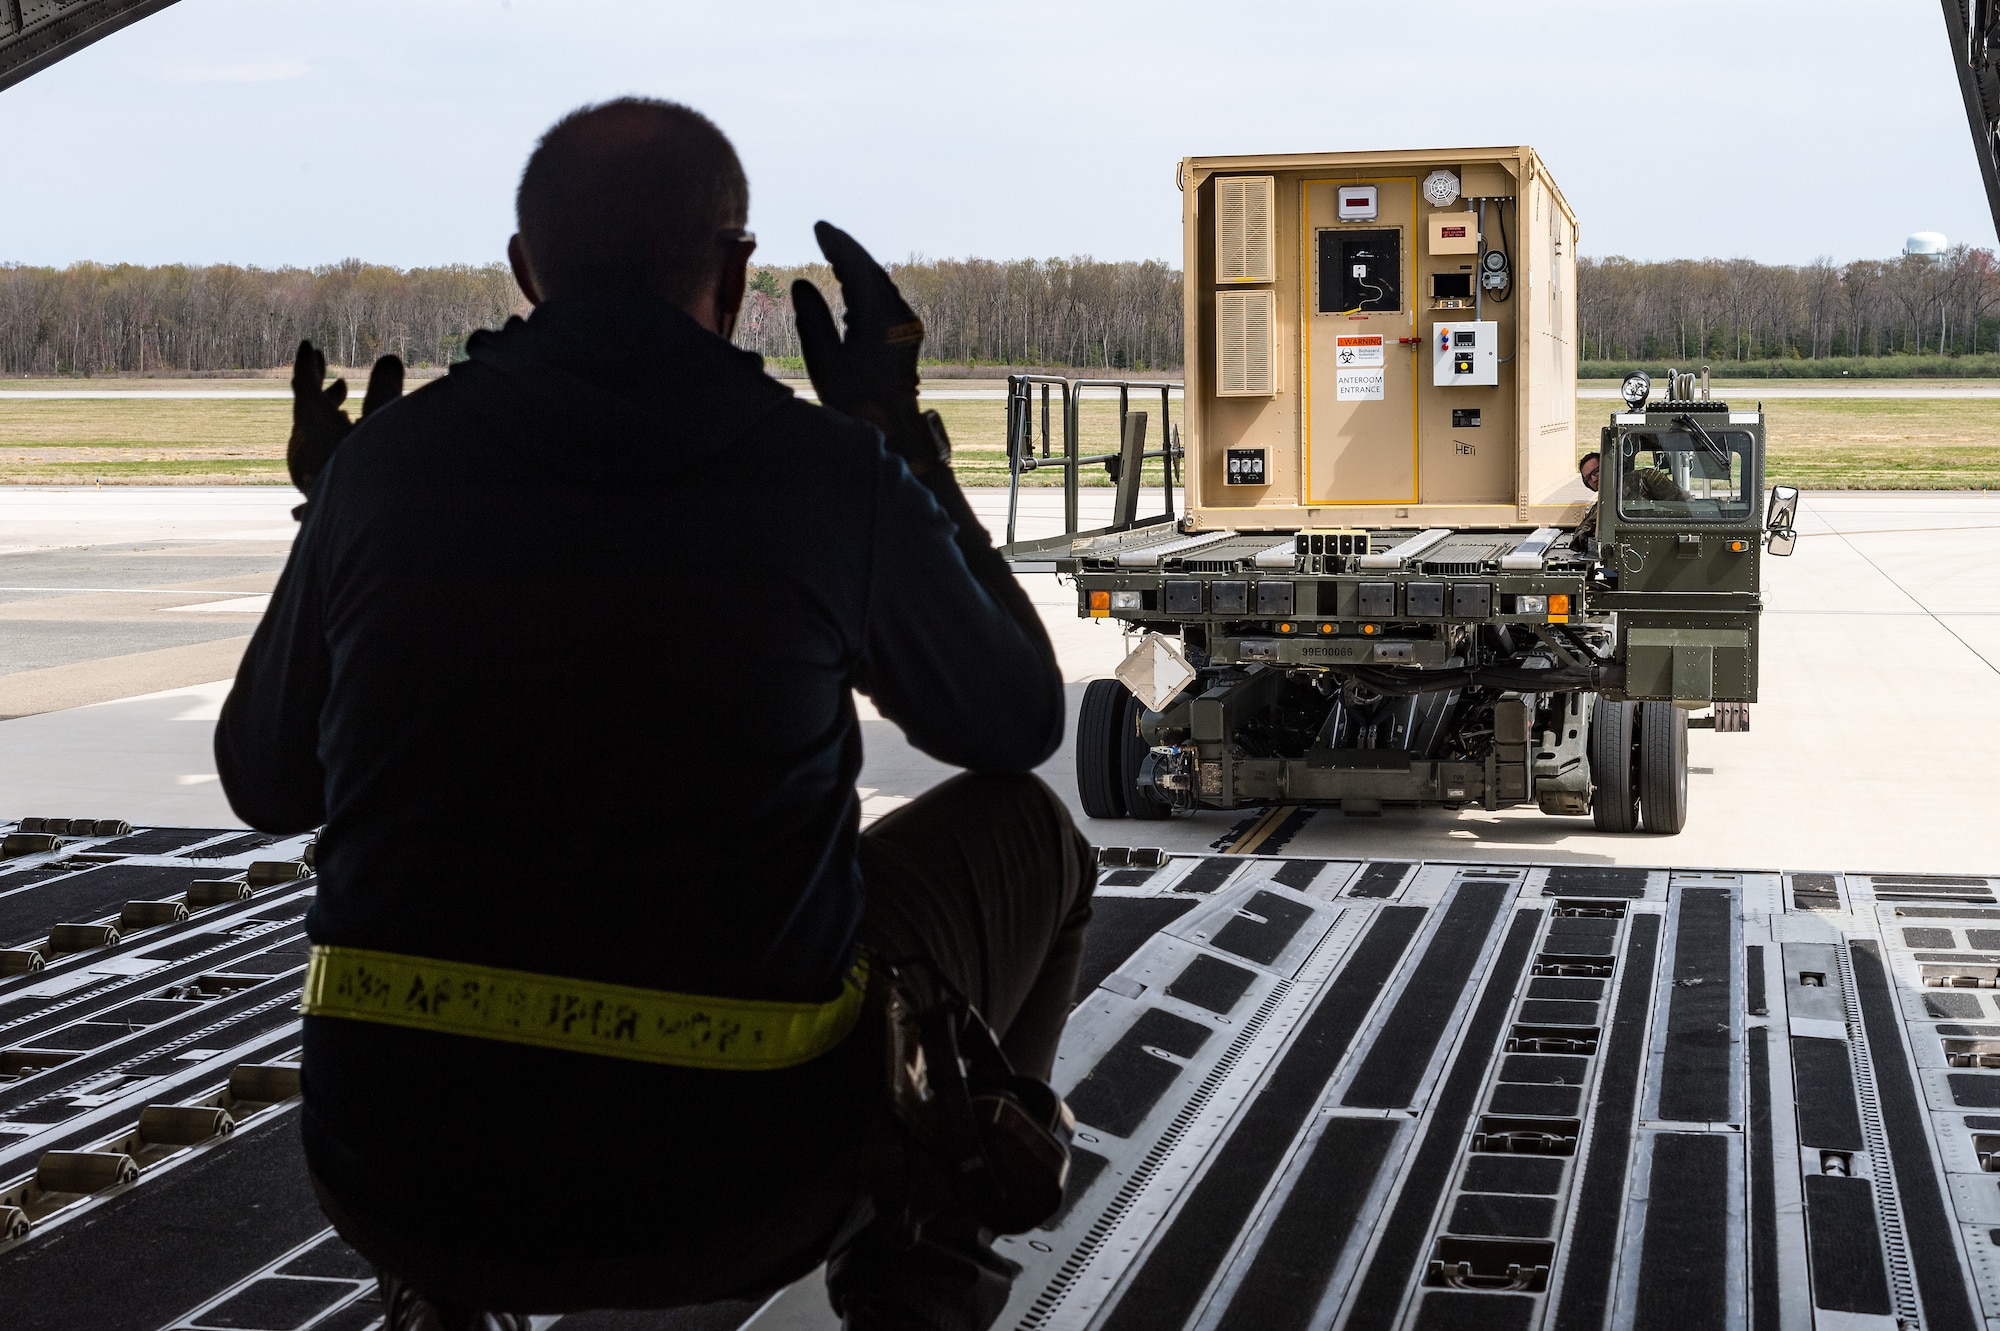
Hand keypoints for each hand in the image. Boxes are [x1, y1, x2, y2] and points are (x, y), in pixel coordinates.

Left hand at [287, 340, 403, 493]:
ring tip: (343, 401)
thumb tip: (389, 357)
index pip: (302, 387)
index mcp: (313, 429)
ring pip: (313, 433)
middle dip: (320, 388)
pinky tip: (346, 438)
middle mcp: (306, 449)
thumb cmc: (379, 476)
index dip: (306, 363)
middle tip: (331, 372)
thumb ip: (387, 390)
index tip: (308, 345)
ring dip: (327, 413)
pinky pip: (320, 454)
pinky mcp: (322, 489)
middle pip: (306, 410)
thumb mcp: (387, 426)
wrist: (374, 531)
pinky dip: (331, 439)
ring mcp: (310, 471)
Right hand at [791, 222, 943, 471]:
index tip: (819, 228)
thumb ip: (812, 319)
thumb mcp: (824, 361)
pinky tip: (850, 288)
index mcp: (879, 317)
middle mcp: (898, 315)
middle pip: (871, 270)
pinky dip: (866, 285)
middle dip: (847, 249)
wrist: (894, 430)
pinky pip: (885, 298)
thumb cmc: (856, 401)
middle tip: (824, 233)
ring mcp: (906, 324)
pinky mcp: (907, 334)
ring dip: (857, 265)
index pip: (857, 267)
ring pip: (880, 283)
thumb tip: (801, 283)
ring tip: (833, 252)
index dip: (837, 244)